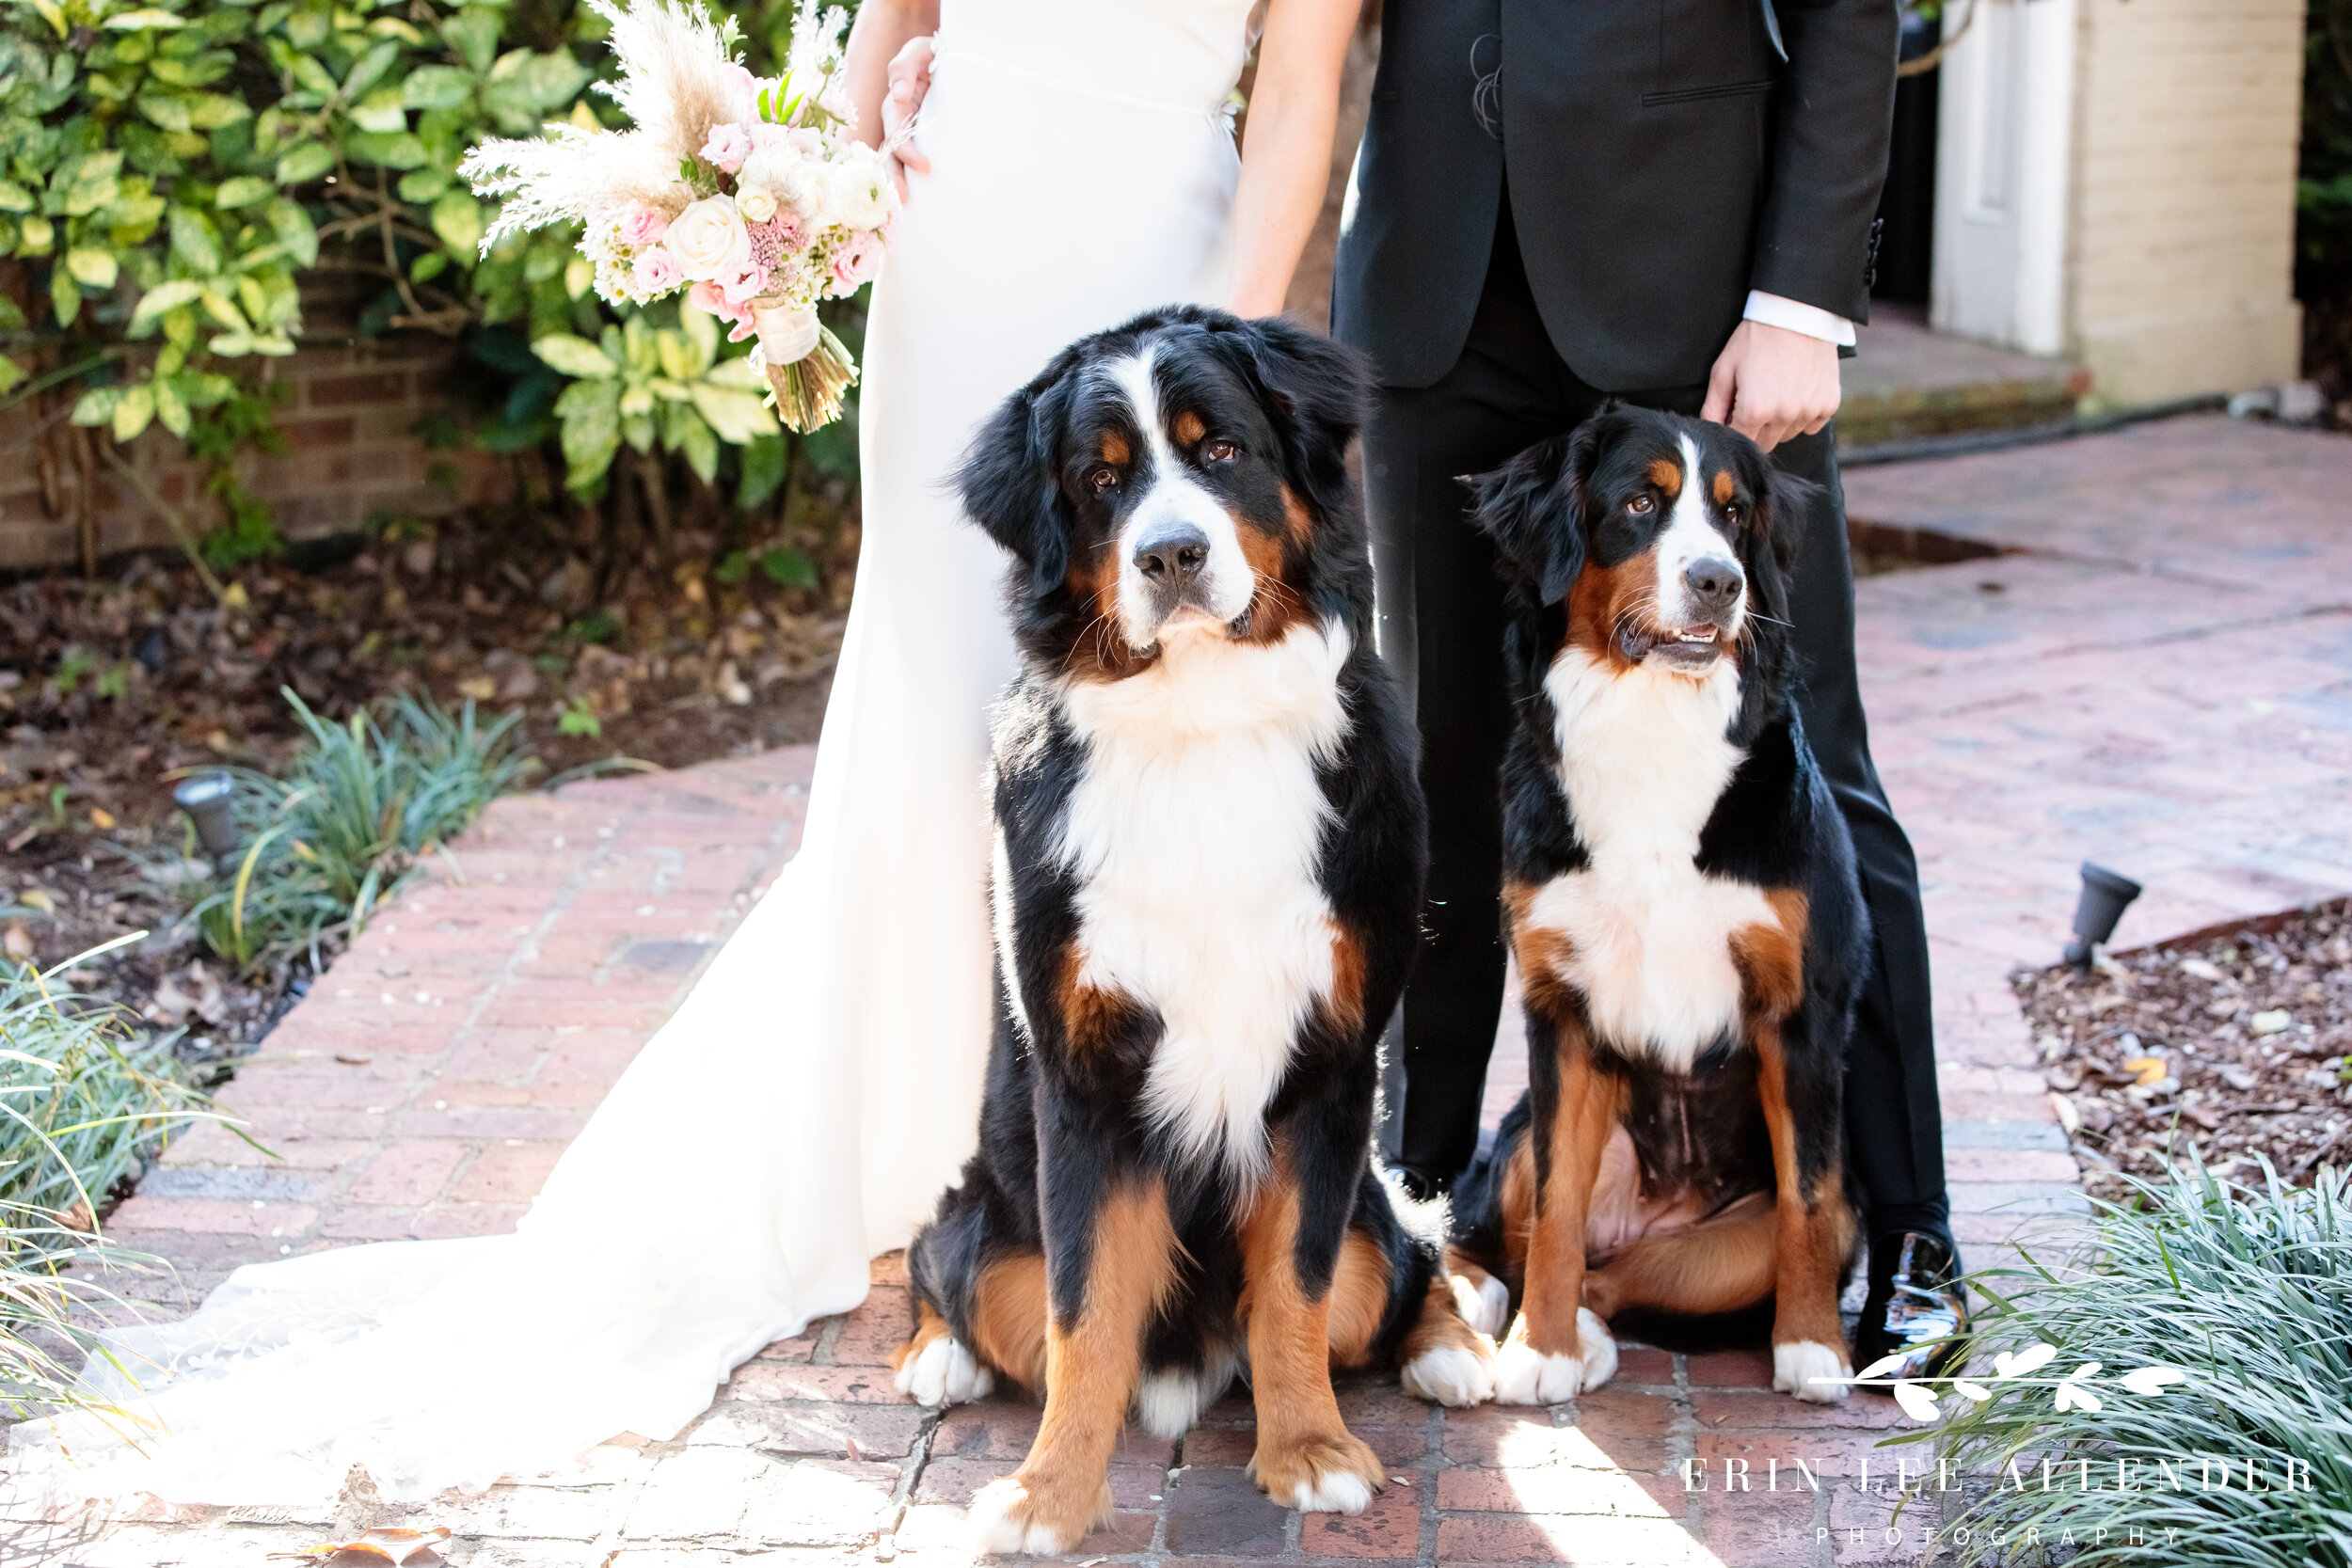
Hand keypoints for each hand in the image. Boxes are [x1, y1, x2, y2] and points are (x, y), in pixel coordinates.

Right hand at [881, 35, 933, 199]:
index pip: (896, 134)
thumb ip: (904, 68)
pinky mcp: (924, 140)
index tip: (925, 167)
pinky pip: (913, 162)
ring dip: (900, 182)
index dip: (907, 152)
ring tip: (908, 204)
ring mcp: (910, 133)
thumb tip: (898, 95)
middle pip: (890, 155)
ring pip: (898, 162)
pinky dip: (914, 180)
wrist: (946, 56)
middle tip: (905, 199)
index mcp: (896, 106)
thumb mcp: (917, 52)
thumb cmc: (930, 54)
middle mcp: (899, 124)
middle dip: (895, 177)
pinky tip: (923, 201)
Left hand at [1701, 320, 1840, 451]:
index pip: (1741, 442)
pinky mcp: (1829, 404)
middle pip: (1765, 443)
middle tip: (1757, 399)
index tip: (1735, 414)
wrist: (1796, 313)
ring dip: (1781, 422)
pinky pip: (1812, 425)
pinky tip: (1797, 392)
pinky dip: (1804, 415)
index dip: (1735, 430)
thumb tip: (1710, 431)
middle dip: (1756, 429)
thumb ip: (1713, 407)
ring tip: (1778, 391)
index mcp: (1754, 410)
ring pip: (1788, 435)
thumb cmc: (1756, 338)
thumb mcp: (1724, 369)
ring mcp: (1809, 411)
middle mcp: (1784, 416)